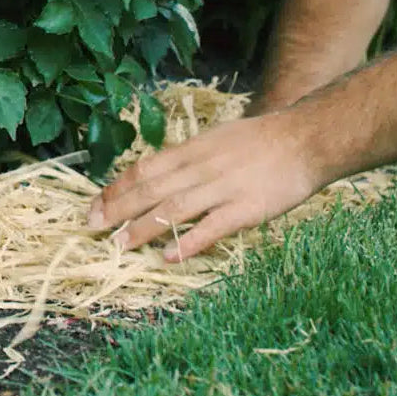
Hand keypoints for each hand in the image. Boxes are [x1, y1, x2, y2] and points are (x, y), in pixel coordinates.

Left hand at [87, 113, 320, 261]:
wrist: (304, 138)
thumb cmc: (258, 140)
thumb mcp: (215, 139)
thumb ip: (187, 158)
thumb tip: (154, 174)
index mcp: (193, 149)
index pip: (145, 168)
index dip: (117, 187)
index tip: (95, 204)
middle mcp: (201, 167)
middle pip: (152, 188)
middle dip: (118, 208)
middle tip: (92, 227)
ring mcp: (223, 187)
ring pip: (174, 208)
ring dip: (143, 227)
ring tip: (119, 244)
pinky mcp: (246, 208)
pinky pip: (212, 227)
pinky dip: (188, 242)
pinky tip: (168, 256)